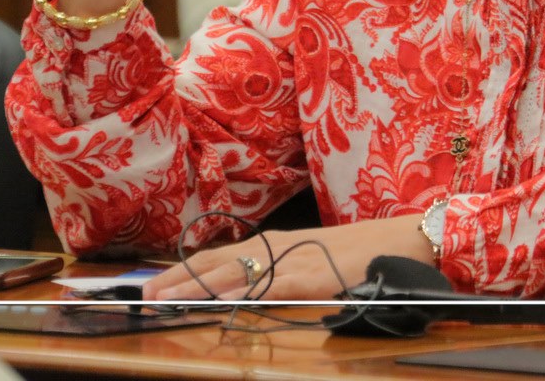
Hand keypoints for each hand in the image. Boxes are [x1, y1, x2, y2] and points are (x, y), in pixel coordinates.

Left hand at [143, 215, 433, 301]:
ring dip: (195, 288)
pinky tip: (218, 303)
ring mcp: (290, 263)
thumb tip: (249, 285)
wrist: (401, 241)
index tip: (152, 284)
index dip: (182, 271)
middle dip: (176, 280)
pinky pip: (266, 289)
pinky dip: (238, 296)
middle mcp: (274, 248)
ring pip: (231, 275)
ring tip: (164, 299)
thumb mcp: (311, 258)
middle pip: (214, 264)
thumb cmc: (360, 252)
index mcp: (273, 243)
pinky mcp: (307, 280)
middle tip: (143, 294)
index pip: (216, 258)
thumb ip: (280, 270)